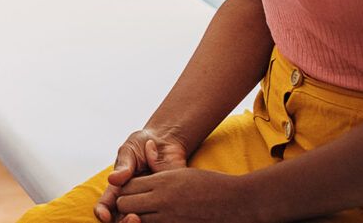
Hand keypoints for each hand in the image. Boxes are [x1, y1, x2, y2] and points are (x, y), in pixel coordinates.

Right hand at [96, 132, 187, 221]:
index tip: (105, 216)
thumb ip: (123, 166)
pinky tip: (160, 212)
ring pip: (141, 221)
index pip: (106, 204)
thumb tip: (113, 178)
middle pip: (121, 219)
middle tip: (132, 217)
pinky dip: (159, 219)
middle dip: (123, 222)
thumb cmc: (142, 144)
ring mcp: (148, 201)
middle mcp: (132, 198)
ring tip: (140, 217)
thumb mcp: (129, 151)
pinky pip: (161, 217)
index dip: (103, 212)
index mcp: (119, 187)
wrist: (166, 140)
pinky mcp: (165, 201)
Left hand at [114, 168, 247, 222]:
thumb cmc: (211, 184)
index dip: (126, 189)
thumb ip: (160, 169)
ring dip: (138, 216)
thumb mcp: (182, 172)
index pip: (126, 186)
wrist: (237, 202)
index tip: (131, 191)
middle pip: (125, 203)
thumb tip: (149, 148)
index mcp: (162, 181)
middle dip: (126, 205)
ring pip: (136, 219)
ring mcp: (169, 219)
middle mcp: (162, 200)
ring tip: (146, 213)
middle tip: (135, 205)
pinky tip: (160, 219)